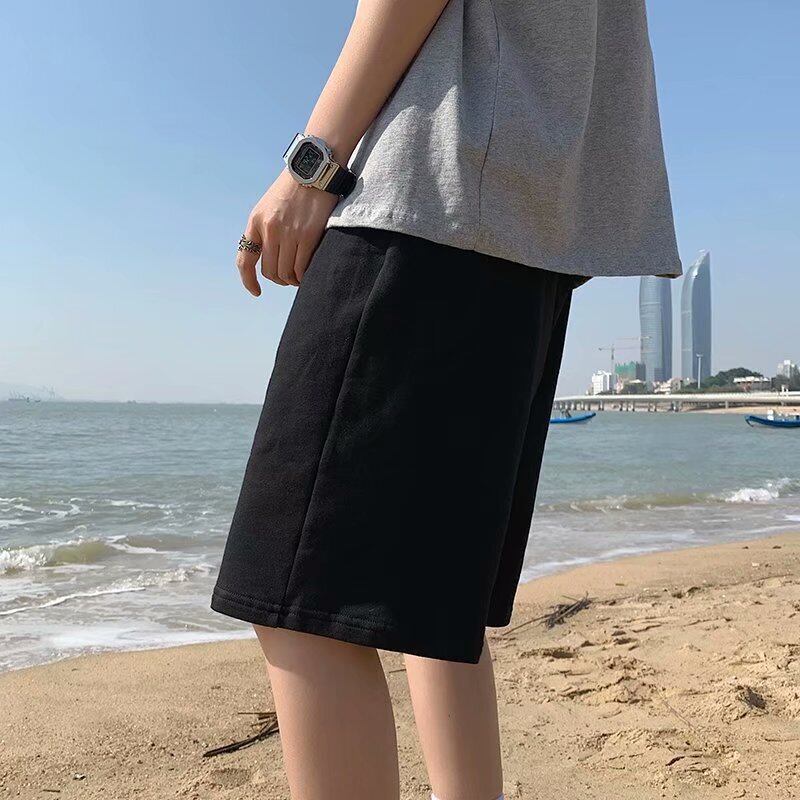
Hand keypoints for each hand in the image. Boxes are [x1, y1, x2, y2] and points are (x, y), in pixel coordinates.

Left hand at [236, 170, 338, 294]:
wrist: (313, 169)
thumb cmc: (294, 188)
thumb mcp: (270, 206)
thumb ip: (266, 229)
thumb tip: (270, 257)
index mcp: (256, 222)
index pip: (245, 260)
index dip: (248, 280)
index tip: (256, 291)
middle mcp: (269, 229)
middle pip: (270, 271)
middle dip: (279, 280)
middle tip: (289, 279)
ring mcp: (288, 233)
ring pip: (286, 273)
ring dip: (293, 280)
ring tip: (300, 276)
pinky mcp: (308, 235)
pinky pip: (302, 267)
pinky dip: (304, 275)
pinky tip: (308, 272)